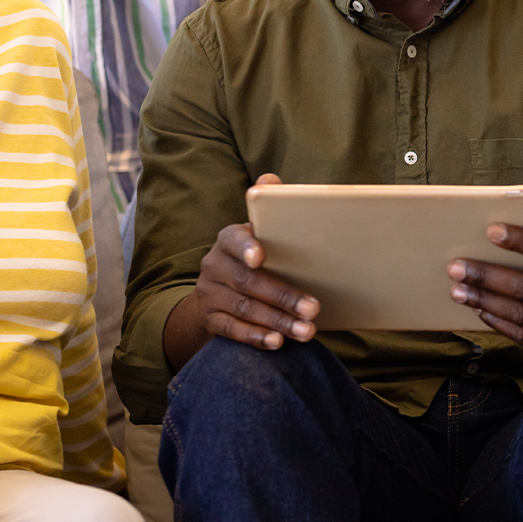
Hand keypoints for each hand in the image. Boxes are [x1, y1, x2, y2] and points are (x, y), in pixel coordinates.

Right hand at [193, 173, 319, 349]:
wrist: (219, 291)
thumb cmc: (255, 256)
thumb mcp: (259, 232)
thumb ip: (268, 207)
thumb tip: (270, 180)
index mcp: (228, 239)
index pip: (234, 240)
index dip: (246, 247)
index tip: (261, 257)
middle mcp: (214, 265)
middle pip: (249, 282)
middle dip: (283, 296)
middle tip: (314, 308)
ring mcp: (209, 294)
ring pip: (245, 309)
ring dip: (278, 321)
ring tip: (307, 330)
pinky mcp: (209, 319)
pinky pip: (231, 331)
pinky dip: (256, 337)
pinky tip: (278, 342)